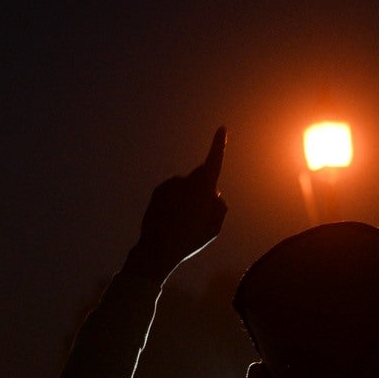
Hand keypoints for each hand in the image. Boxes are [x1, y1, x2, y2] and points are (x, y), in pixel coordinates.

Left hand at [124, 127, 227, 280]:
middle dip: (204, 190)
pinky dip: (175, 202)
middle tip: (200, 215)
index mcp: (203, 189)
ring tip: (183, 222)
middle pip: (201, 178)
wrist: (157, 249)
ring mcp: (170, 184)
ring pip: (186, 187)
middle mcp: (186, 181)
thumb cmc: (189, 239)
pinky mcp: (158, 190)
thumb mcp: (214, 228)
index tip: (221, 129)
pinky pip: (172, 192)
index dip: (218, 145)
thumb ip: (220, 207)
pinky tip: (172, 219)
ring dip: (188, 199)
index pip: (213, 161)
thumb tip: (215, 194)